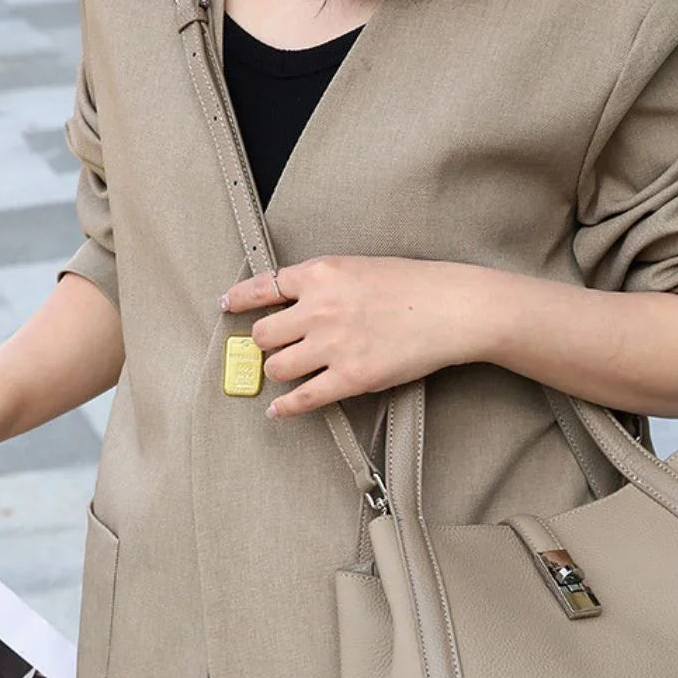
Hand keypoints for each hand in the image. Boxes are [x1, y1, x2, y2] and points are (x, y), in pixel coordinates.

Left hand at [219, 255, 488, 417]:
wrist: (450, 308)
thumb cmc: (413, 285)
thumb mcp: (359, 267)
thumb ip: (323, 282)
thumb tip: (293, 301)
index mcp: (320, 274)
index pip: (262, 286)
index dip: (239, 299)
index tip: (227, 306)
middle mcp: (319, 309)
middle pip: (263, 334)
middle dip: (265, 343)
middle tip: (274, 347)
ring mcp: (333, 345)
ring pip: (278, 367)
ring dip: (280, 371)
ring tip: (290, 371)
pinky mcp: (351, 378)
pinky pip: (303, 398)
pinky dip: (285, 407)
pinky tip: (279, 410)